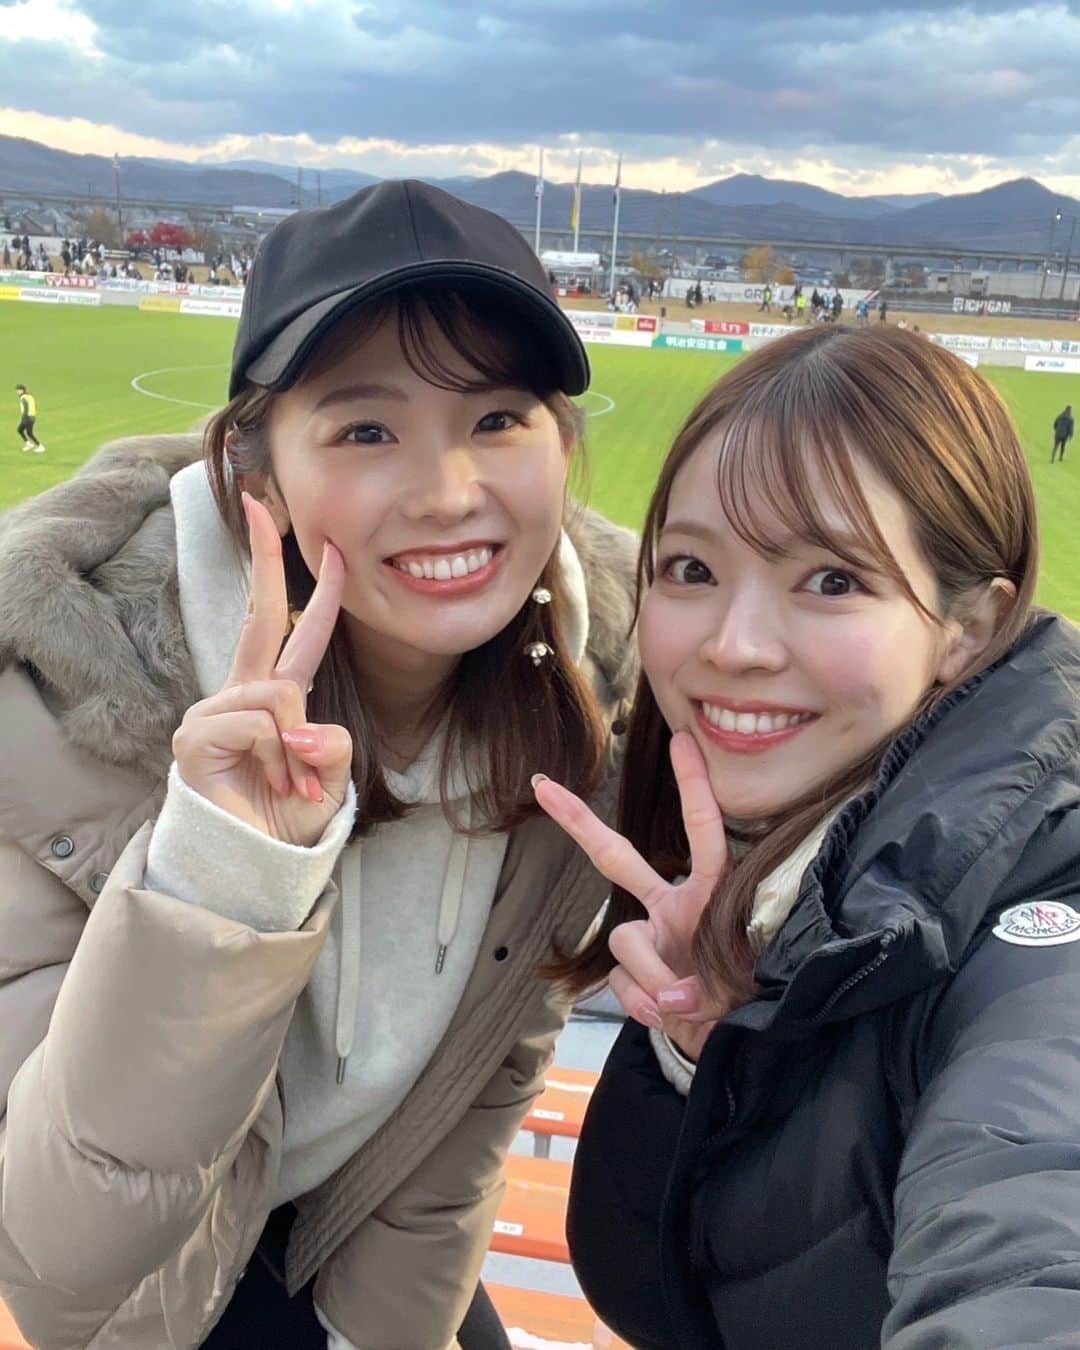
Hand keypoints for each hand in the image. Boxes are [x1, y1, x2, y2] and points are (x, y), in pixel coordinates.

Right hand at [171, 493, 352, 846]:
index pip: (293, 632)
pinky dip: (279, 755)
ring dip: (299, 744)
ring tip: (294, 783)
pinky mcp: (195, 734)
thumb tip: (297, 720)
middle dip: (266, 557)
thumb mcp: (333, 774)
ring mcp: (213, 710)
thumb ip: (331, 739)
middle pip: (259, 614)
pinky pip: (258, 722)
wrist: (260, 867)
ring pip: (279, 691)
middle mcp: (241, 693)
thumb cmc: (292, 819)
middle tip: (263, 502)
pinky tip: (274, 782)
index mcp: (276, 695)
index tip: (328, 545)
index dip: (313, 591)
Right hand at [533, 731, 736, 1061]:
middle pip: (616, 857)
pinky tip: (667, 1014)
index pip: (704, 832)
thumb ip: (705, 983)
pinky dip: (644, 1004)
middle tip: (544, 786)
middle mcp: (671, 906)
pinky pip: (621, 983)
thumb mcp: (742, 981)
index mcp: (709, 891)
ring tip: (687, 1003)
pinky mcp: (629, 974)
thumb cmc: (748, 993)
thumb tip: (669, 998)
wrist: (730, 1038)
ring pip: (624, 939)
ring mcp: (647, 937)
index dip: (694, 787)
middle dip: (580, 822)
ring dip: (654, 978)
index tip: (682, 741)